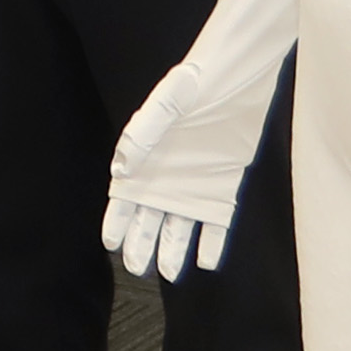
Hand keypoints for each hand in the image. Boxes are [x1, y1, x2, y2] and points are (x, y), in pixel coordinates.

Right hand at [99, 69, 267, 283]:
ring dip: (174, 248)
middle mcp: (169, 176)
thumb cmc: (196, 83)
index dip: (117, 221)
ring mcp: (197, 183)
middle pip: (151, 218)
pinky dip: (212, 242)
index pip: (126, 198)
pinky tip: (206, 262)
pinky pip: (216, 221)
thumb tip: (118, 171)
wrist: (239, 76)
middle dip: (142, 243)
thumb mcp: (165, 106)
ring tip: (168, 274)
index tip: (110, 244)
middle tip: (137, 268)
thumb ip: (141, 137)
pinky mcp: (224, 185)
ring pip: (181, 225)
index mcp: (147, 159)